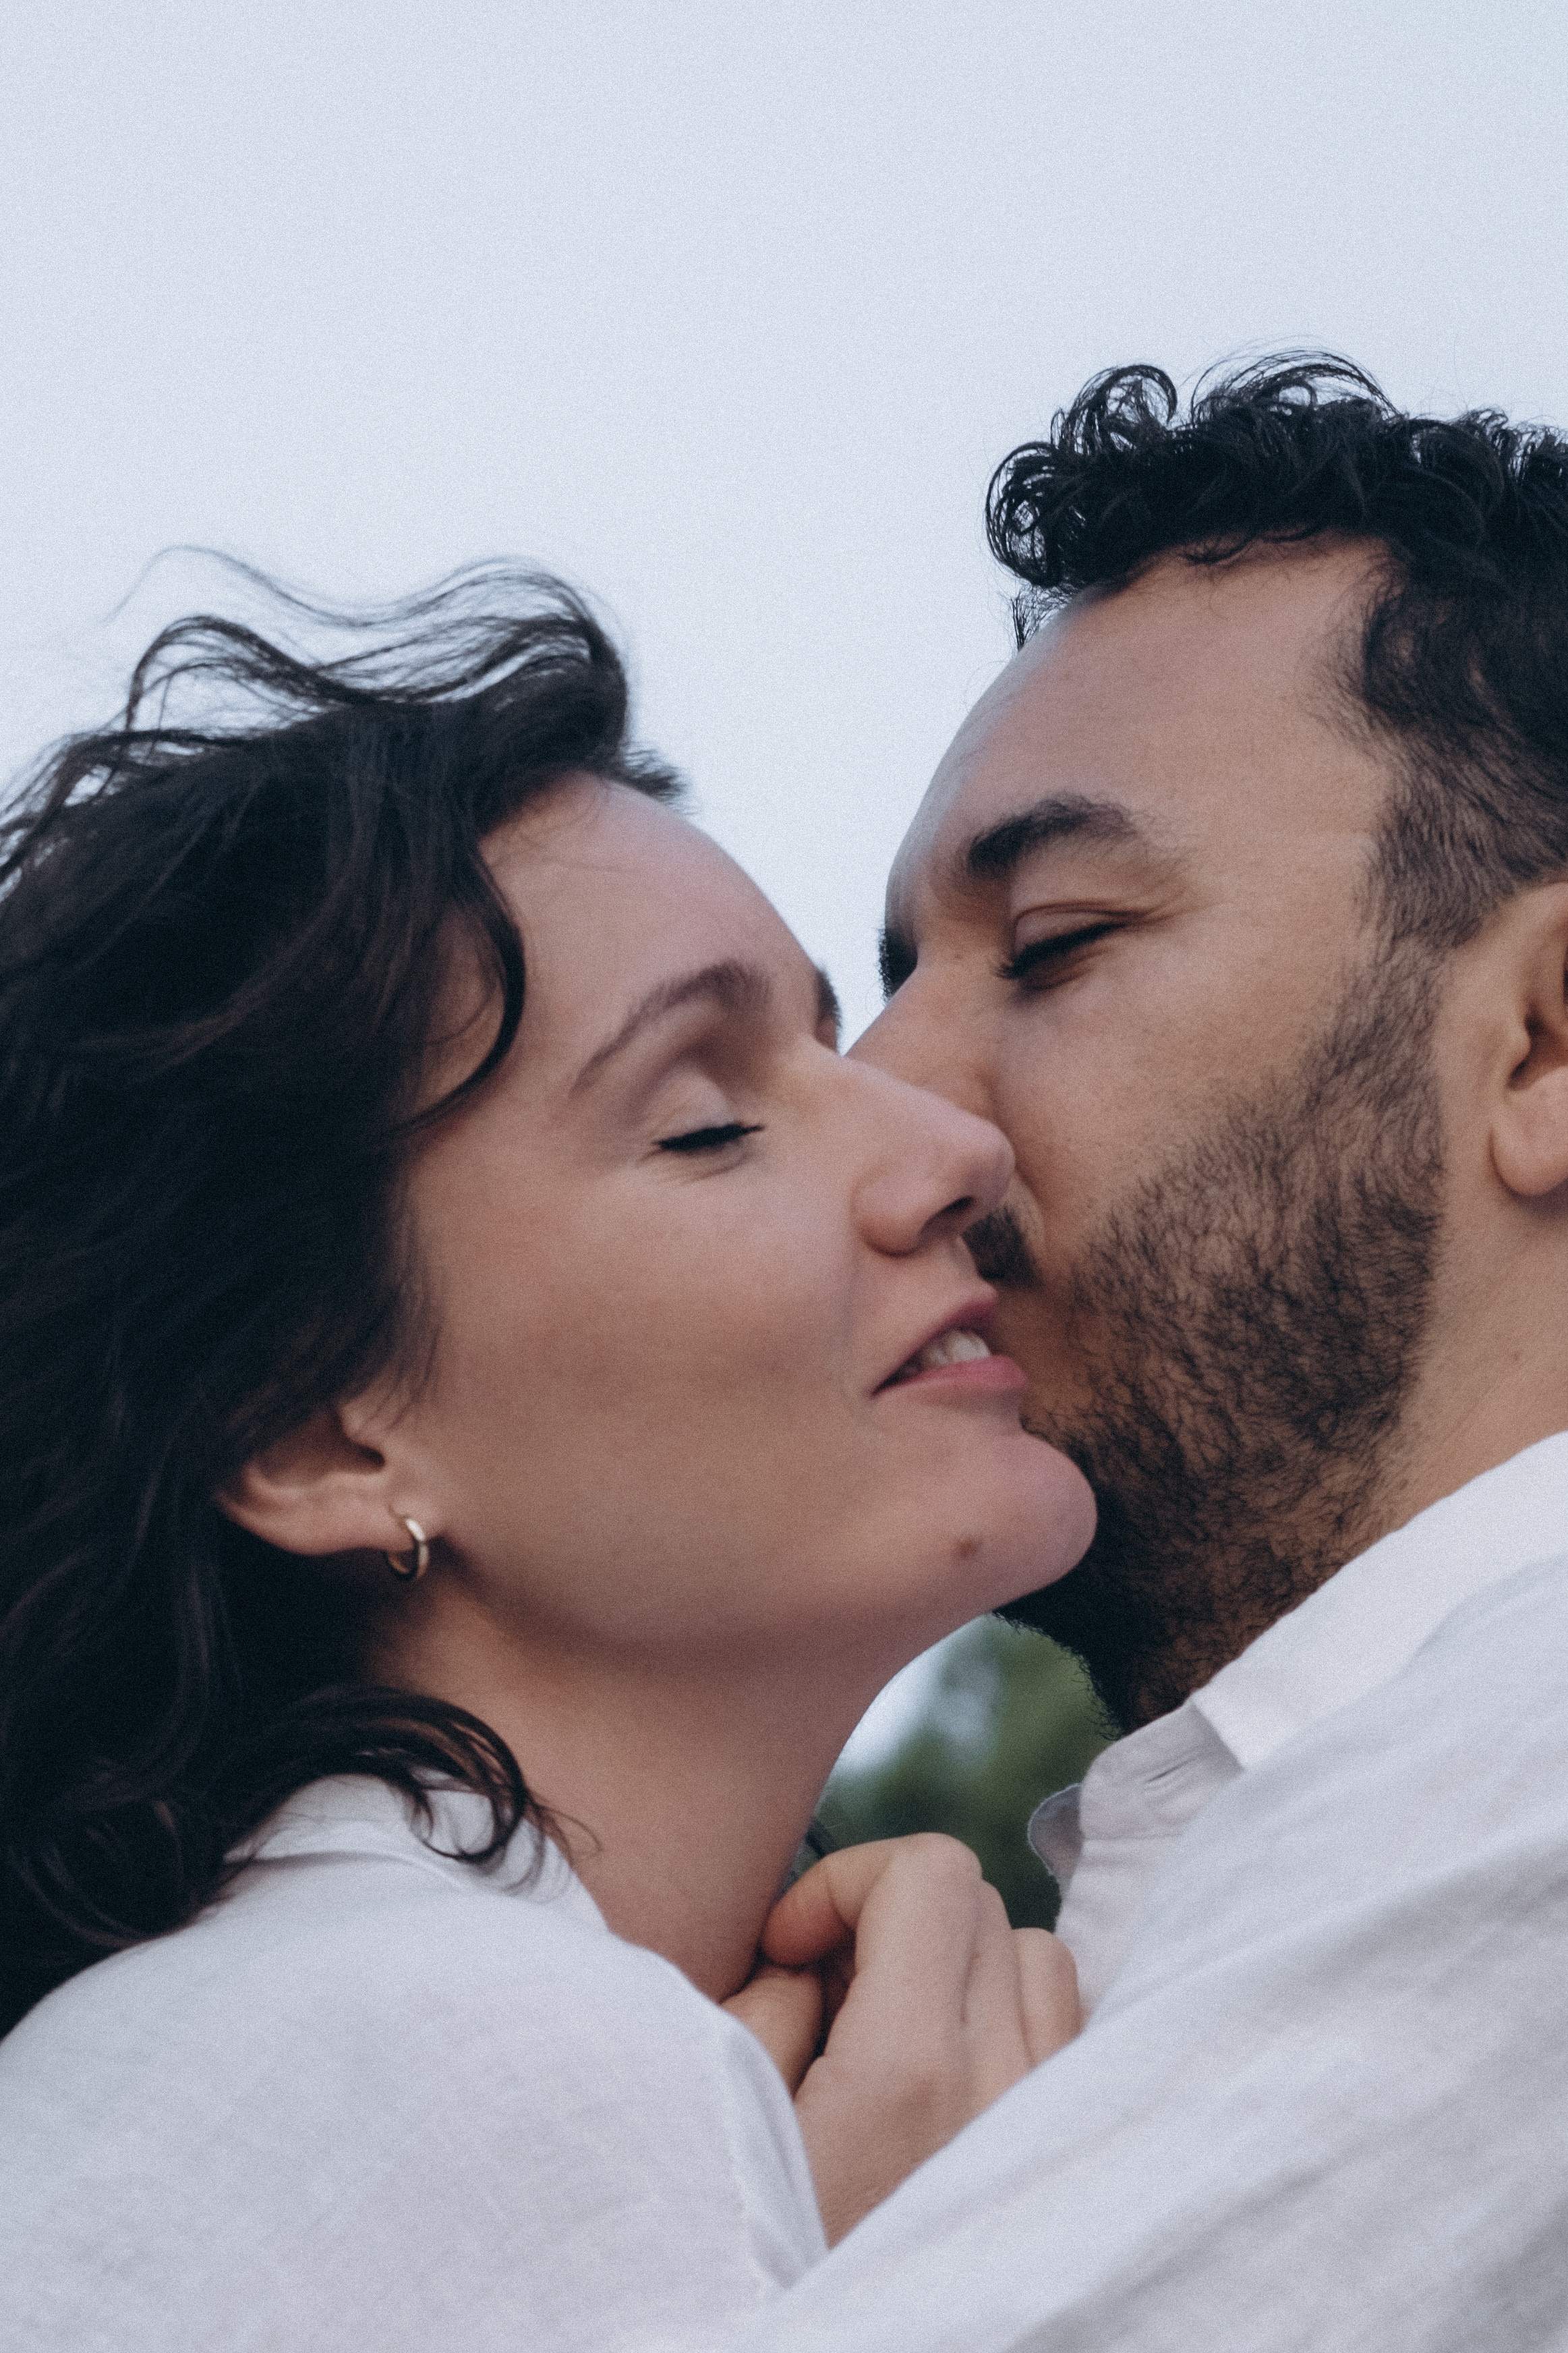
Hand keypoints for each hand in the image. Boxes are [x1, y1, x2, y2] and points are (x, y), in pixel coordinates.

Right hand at [733, 1835, 1079, 2244]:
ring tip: (883, 2029)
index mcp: (911, 2070)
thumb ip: (769, 2005)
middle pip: (977, 1902)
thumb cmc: (757, 2254)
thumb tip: (809, 1957)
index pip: (929, 1871)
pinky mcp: (1068, 2166)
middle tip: (820, 1992)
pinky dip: (1003, 2020)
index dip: (845, 1879)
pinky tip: (940, 2078)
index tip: (790, 1945)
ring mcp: (1046, 2130)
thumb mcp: (723, 2119)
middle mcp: (1001, 2089)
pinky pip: (1062, 2034)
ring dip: (956, 1962)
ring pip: (1035, 1957)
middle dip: (888, 1915)